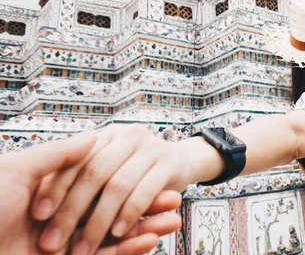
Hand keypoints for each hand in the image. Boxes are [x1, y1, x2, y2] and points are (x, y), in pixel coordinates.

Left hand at [33, 124, 193, 254]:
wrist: (188, 160)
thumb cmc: (142, 170)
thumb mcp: (107, 161)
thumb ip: (80, 162)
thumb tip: (58, 167)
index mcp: (106, 136)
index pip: (76, 159)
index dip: (57, 186)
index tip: (39, 213)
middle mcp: (127, 138)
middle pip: (95, 174)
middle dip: (72, 211)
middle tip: (53, 242)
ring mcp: (151, 149)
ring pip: (119, 187)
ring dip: (99, 222)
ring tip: (83, 249)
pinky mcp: (171, 165)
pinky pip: (146, 193)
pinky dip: (132, 215)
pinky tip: (119, 234)